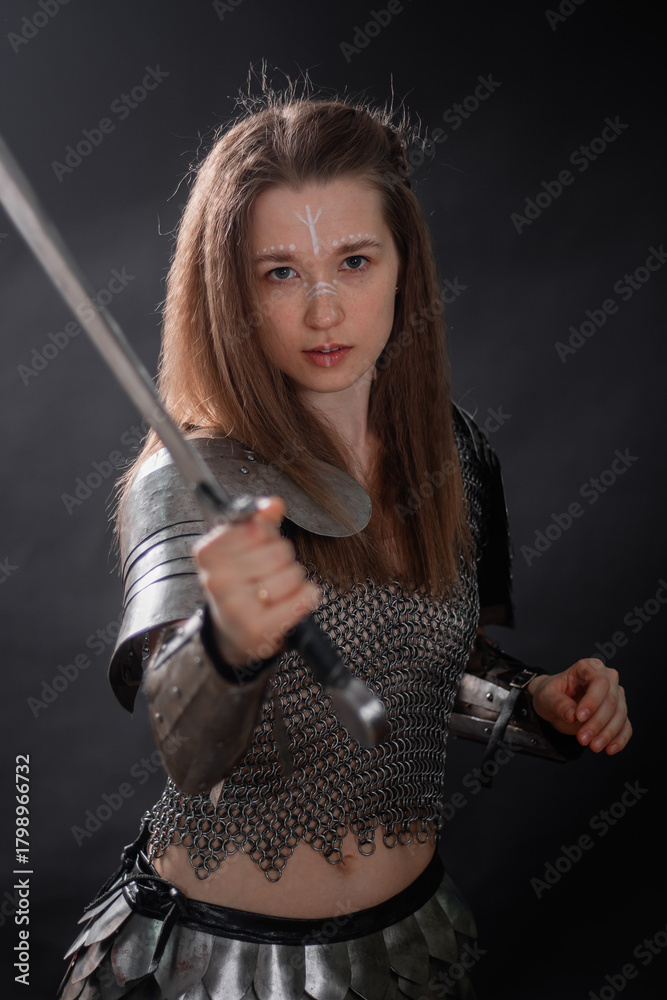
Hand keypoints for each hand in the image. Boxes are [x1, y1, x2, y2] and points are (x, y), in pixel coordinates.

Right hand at [192, 496, 321, 668]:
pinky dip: (306, 597)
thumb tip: (273, 504)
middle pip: (279, 550)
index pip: (259, 527)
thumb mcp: (242, 548)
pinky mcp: (258, 628)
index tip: (255, 551)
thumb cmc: (240, 584)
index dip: (266, 536)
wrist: (233, 631)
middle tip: (268, 575)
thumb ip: (259, 521)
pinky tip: (292, 602)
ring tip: (276, 591)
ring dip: (294, 580)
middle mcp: (216, 579)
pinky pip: (303, 597)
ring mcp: (235, 606)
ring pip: (293, 573)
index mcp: (208, 552)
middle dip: (283, 559)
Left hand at [527, 658, 631, 754]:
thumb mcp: (546, 696)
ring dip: (608, 733)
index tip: (580, 717)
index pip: (600, 682)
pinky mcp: (618, 713)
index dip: (593, 700)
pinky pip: (625, 726)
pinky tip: (610, 749)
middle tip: (583, 739)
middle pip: (611, 700)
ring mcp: (615, 696)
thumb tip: (571, 715)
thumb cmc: (551, 694)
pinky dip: (619, 739)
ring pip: (620, 715)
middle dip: (598, 722)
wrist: (554, 704)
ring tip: (593, 746)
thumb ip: (558, 703)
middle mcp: (607, 679)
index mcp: (589, 667)